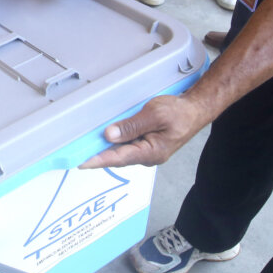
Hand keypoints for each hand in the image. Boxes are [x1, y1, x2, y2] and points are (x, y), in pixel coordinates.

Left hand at [80, 94, 206, 168]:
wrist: (196, 110)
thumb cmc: (179, 112)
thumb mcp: (154, 115)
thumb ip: (131, 126)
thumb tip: (109, 135)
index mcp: (150, 152)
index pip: (118, 158)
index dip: (98, 160)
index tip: (81, 162)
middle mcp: (147, 156)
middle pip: (118, 157)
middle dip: (98, 155)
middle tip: (76, 153)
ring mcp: (148, 151)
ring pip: (122, 151)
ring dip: (106, 148)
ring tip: (86, 145)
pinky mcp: (148, 144)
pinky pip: (128, 145)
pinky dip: (116, 141)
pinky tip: (107, 136)